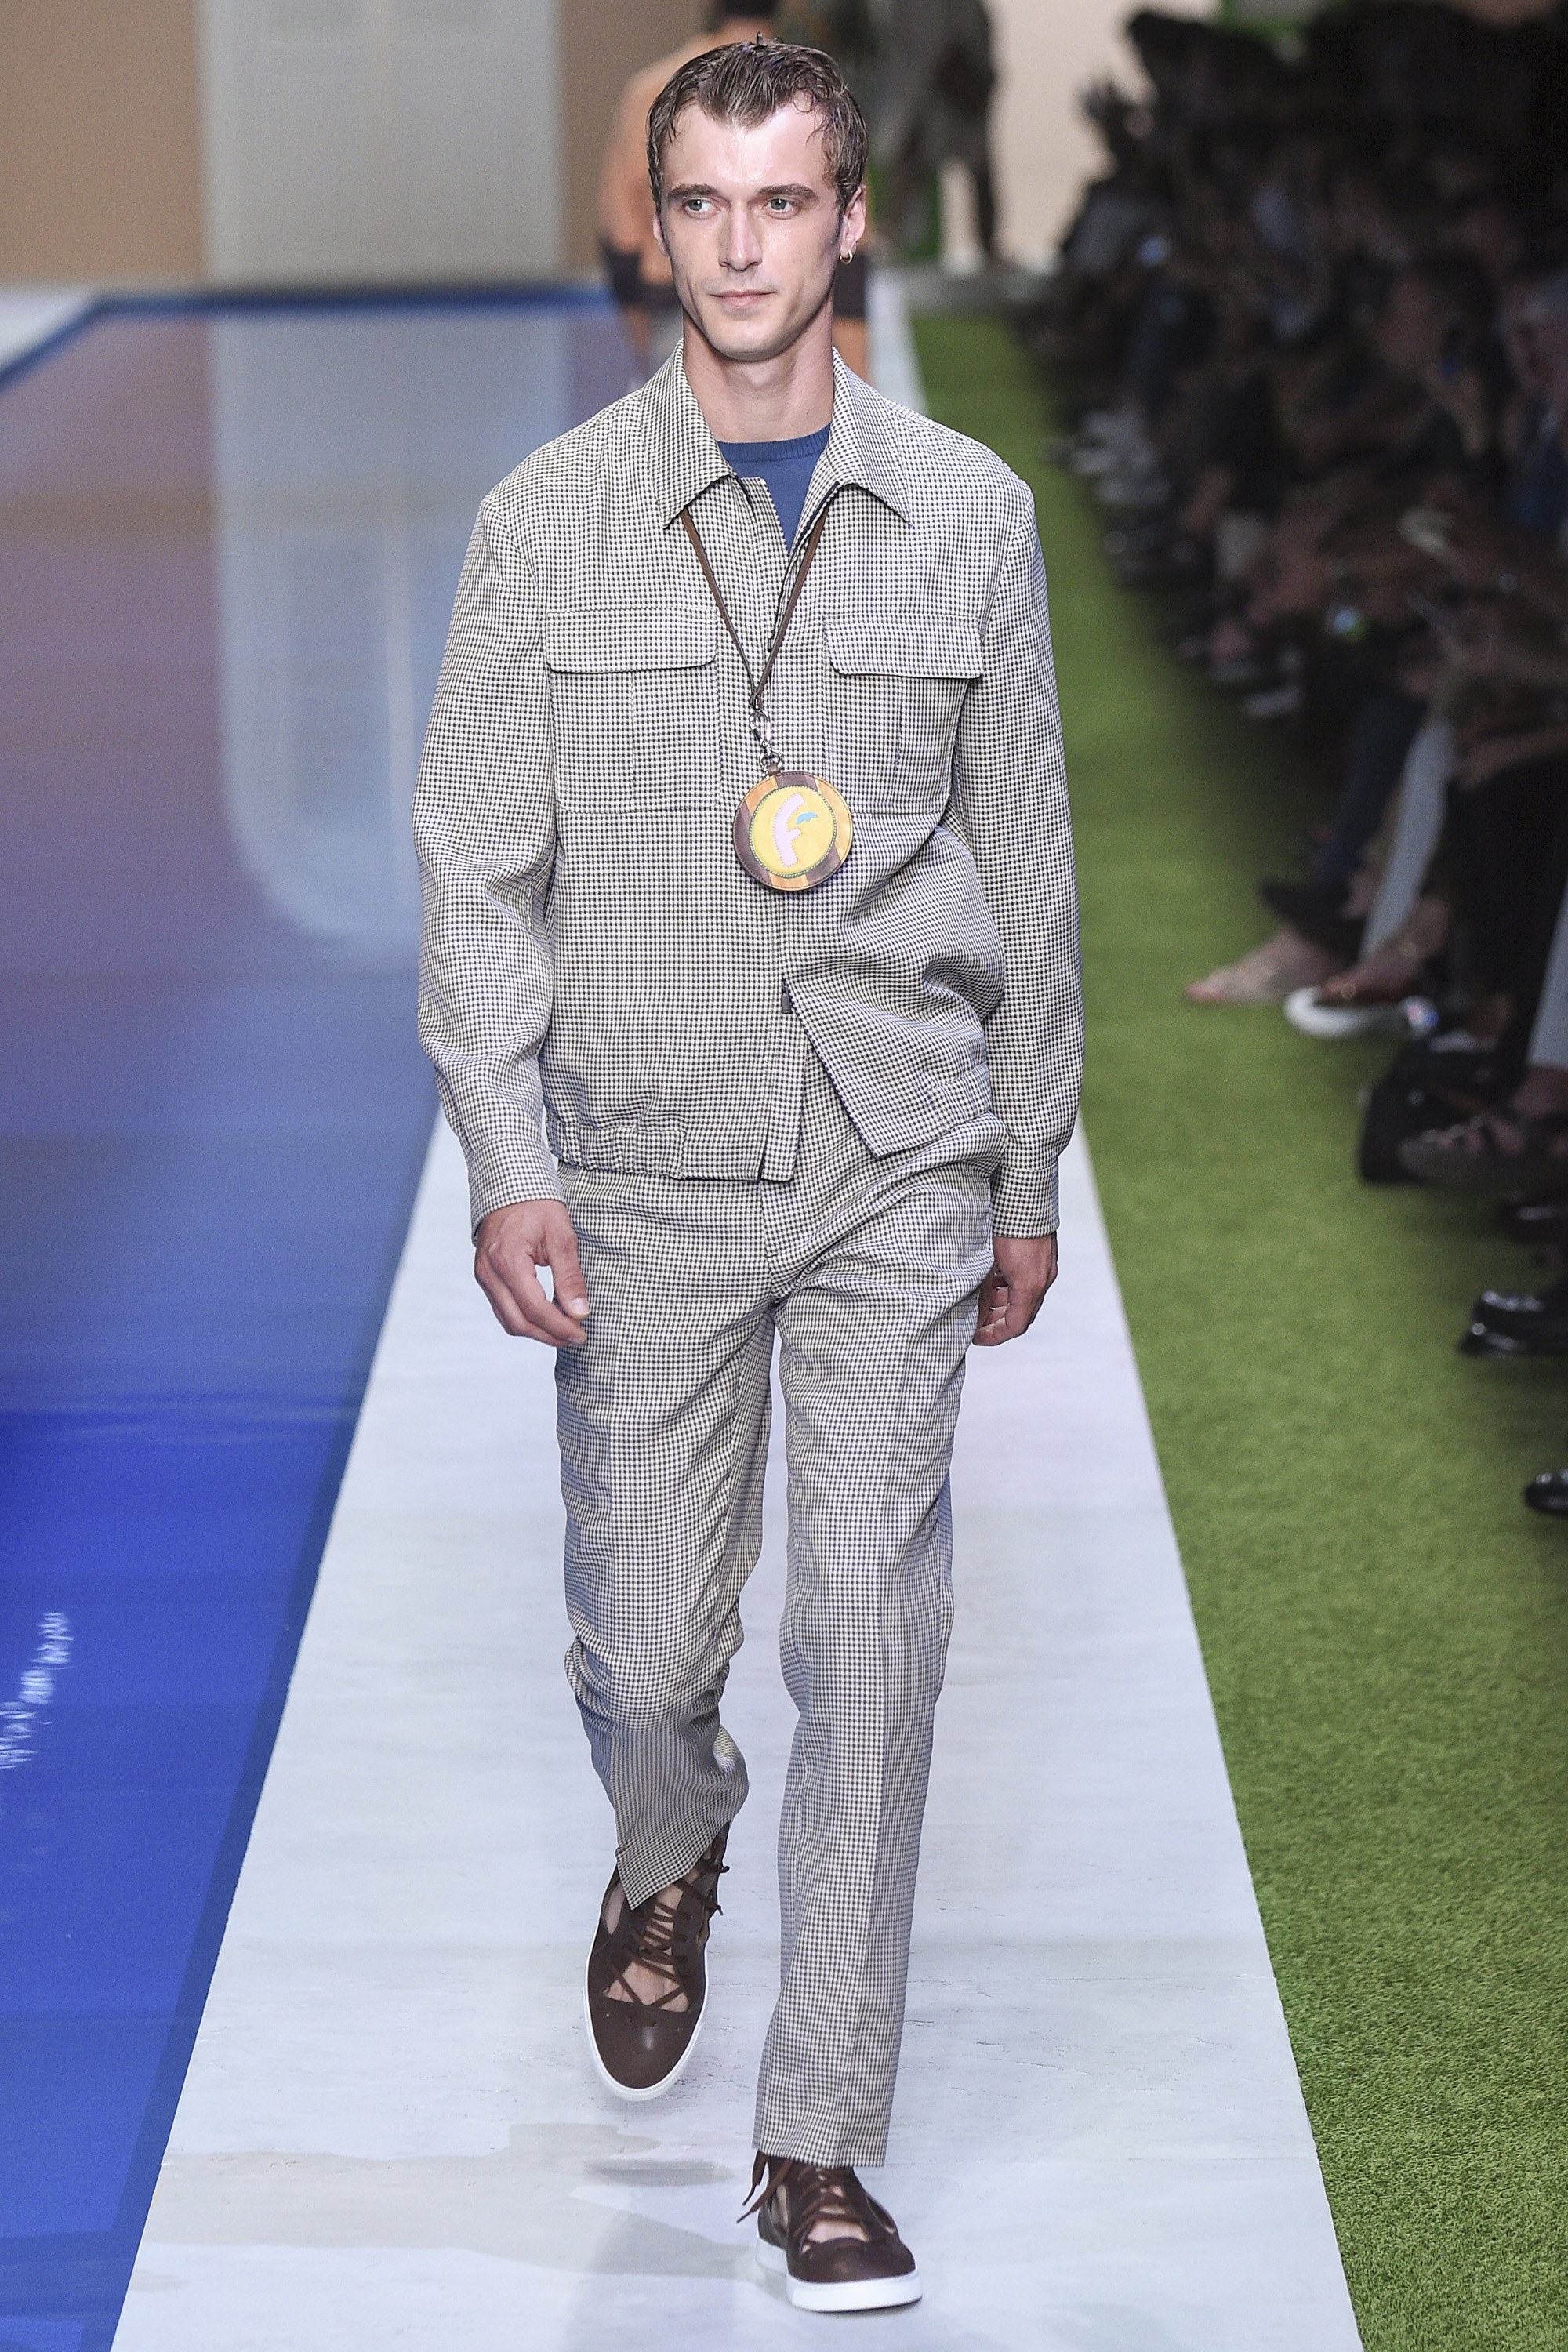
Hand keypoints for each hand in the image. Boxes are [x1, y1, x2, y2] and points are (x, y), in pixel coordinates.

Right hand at [475, 1199, 589, 1345]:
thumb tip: (580, 1312)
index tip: (581, 1333)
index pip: (534, 1308)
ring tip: (564, 1330)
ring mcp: (484, 1276)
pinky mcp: (485, 1277)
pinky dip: (525, 1319)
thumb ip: (570, 1277)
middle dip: (549, 1335)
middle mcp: (489, 1272)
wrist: (510, 1186)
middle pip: (518, 1323)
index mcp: (507, 1260)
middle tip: (575, 1337)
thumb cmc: (537, 1205)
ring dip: (537, 1331)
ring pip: (508, 1321)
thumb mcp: (561, 1236)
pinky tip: (546, 1316)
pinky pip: (503, 1309)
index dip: (559, 1327)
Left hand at [973, 1234, 1057, 1347]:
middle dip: (997, 1321)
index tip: (976, 1337)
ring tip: (980, 1300)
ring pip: (1023, 1297)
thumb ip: (985, 1289)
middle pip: (1021, 1313)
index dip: (994, 1336)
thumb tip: (977, 1308)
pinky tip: (992, 1279)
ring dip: (1003, 1302)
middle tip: (976, 1323)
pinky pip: (1026, 1281)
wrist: (1026, 1195)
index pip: (1015, 1326)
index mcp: (1030, 1285)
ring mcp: (1045, 1268)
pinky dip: (1009, 1286)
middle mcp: (1042, 1279)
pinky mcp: (1043, 1256)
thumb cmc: (1008, 1226)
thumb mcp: (989, 1262)